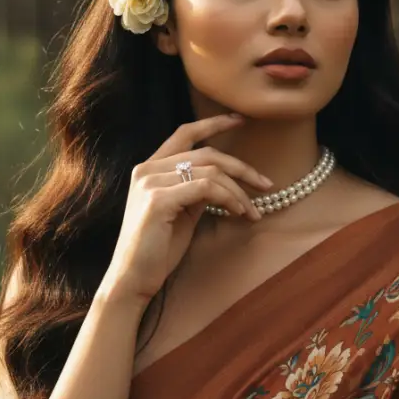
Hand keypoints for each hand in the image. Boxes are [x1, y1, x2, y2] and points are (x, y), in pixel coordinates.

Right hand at [97, 113, 272, 304]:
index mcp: (150, 168)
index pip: (185, 133)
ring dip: (239, 191)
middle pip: (207, 154)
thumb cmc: (158, 249)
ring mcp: (150, 183)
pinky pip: (205, 188)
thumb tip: (226, 181)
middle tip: (265, 184)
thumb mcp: (182, 212)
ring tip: (252, 212)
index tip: (241, 120)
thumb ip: (197, 191)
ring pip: (211, 172)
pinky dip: (228, 198)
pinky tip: (237, 213)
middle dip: (241, 168)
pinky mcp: (158, 200)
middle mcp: (147, 169)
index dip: (214, 123)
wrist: (133, 278)